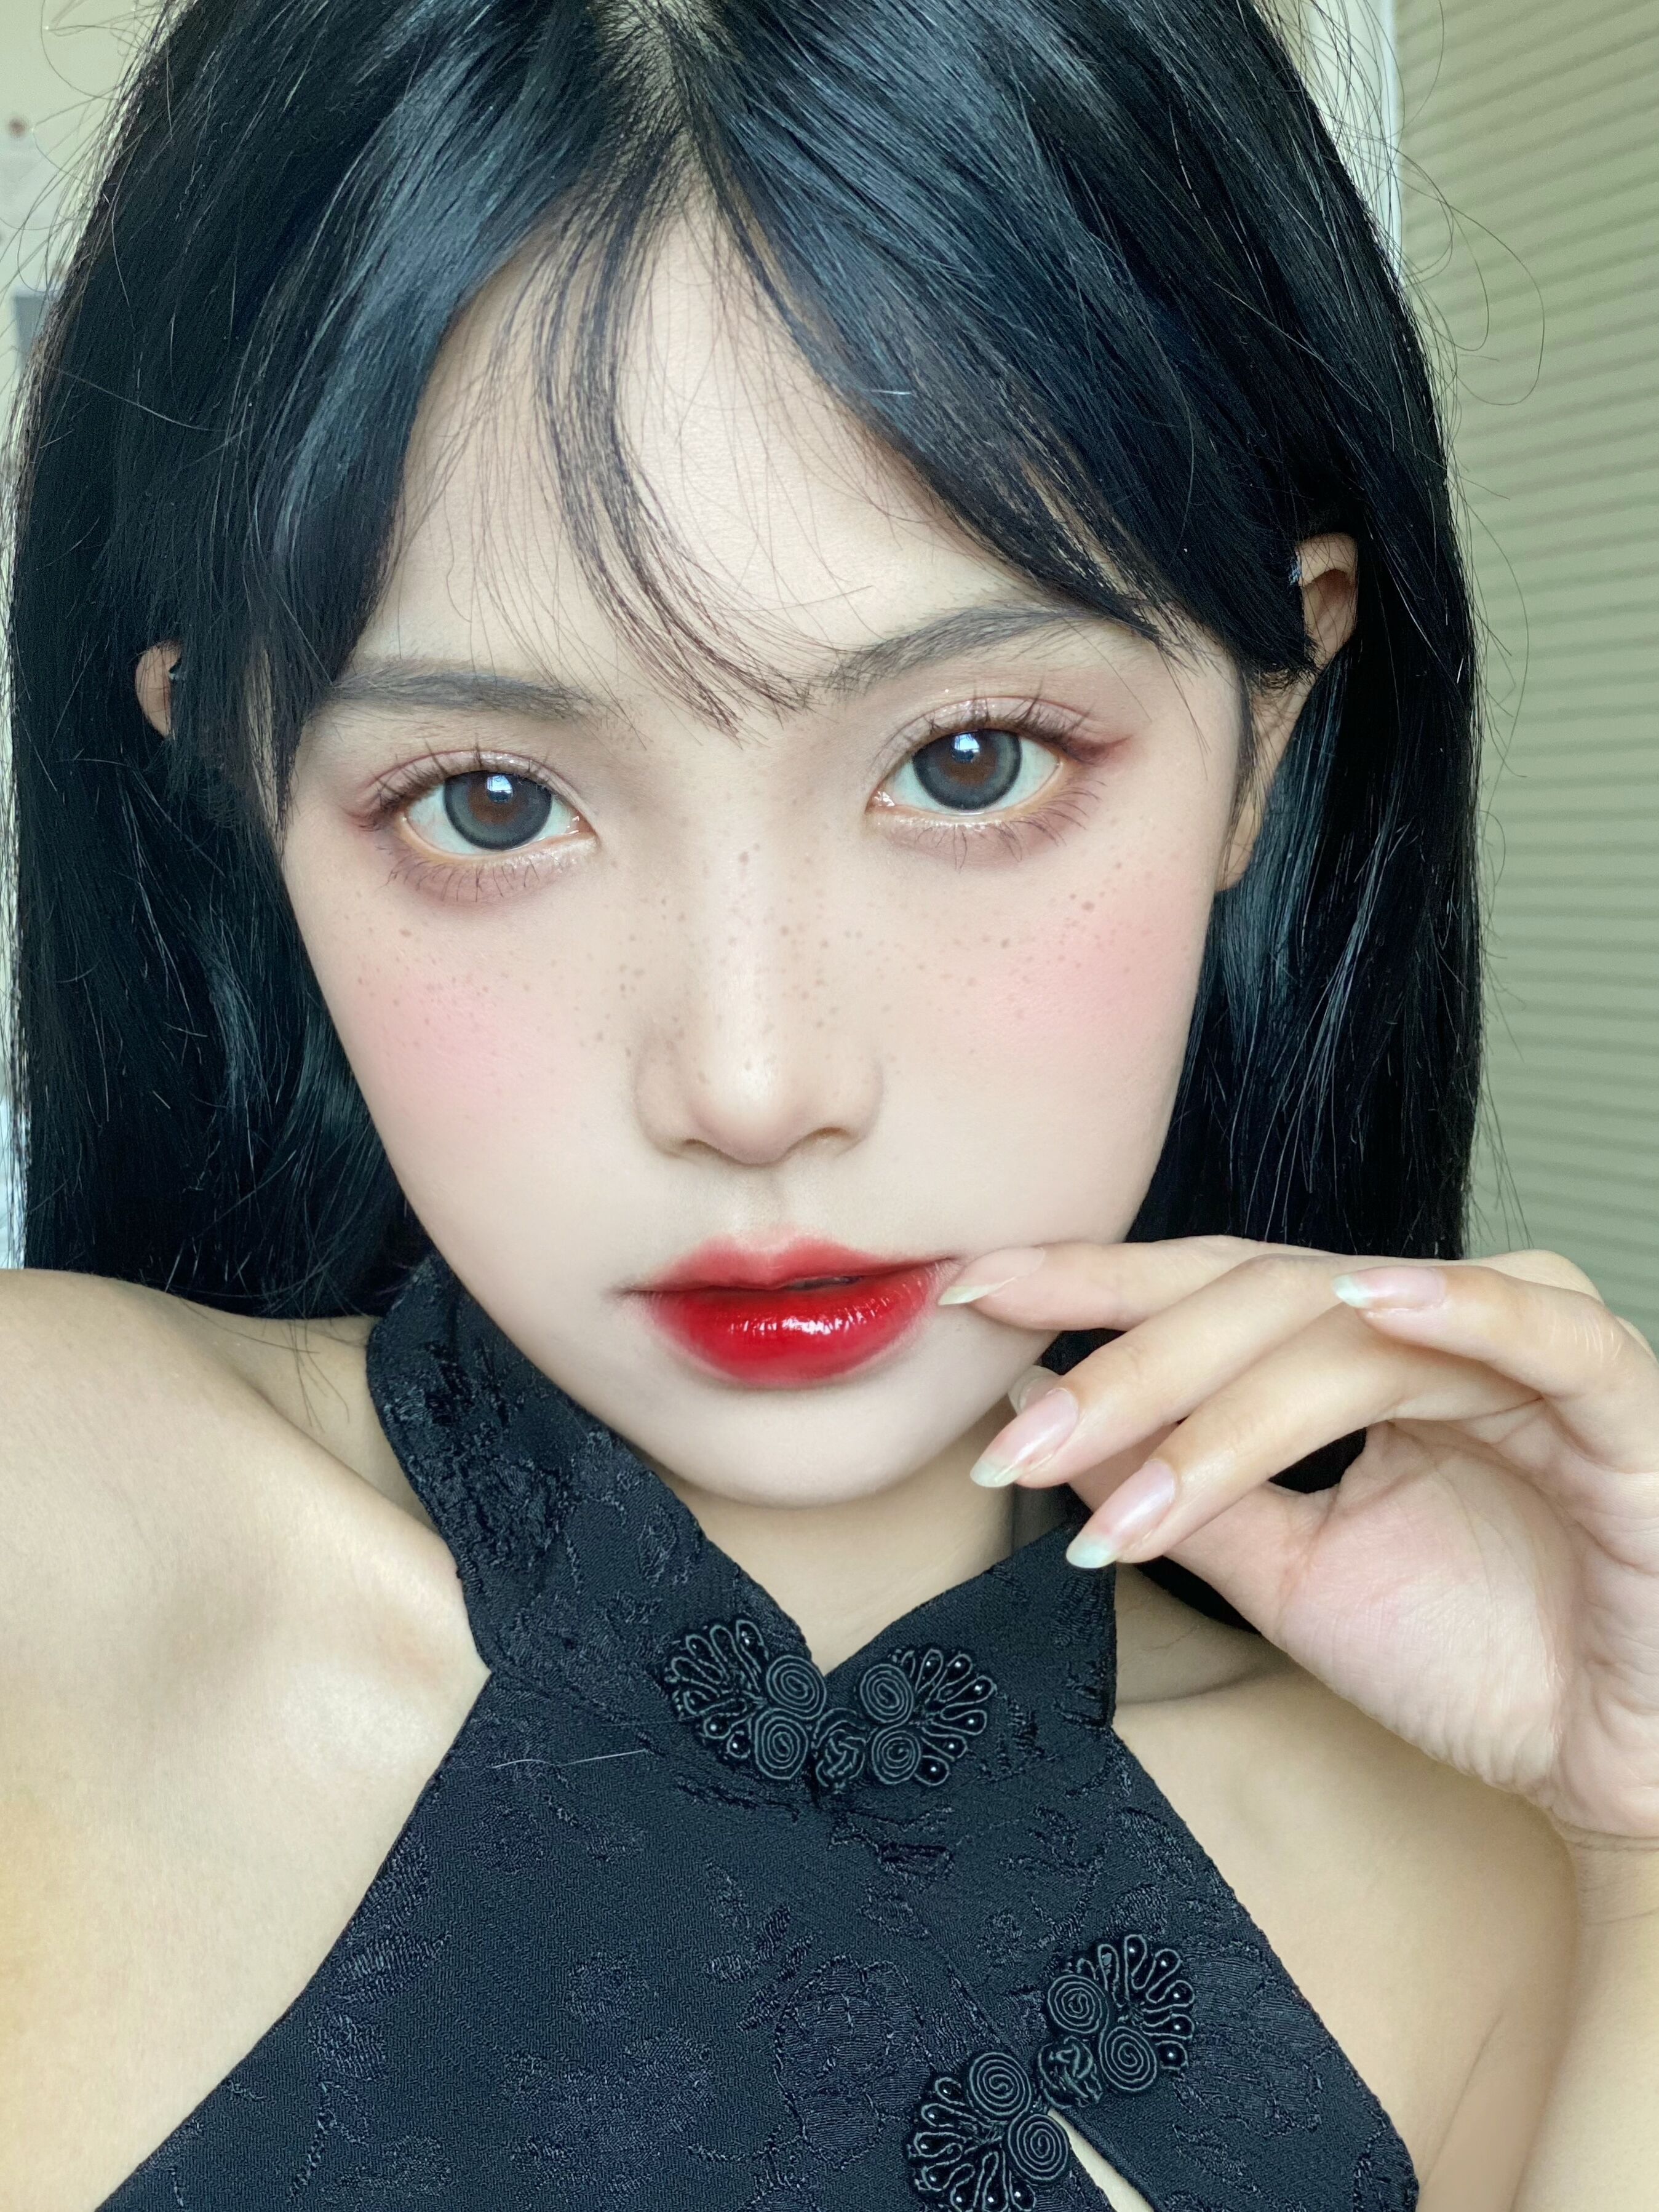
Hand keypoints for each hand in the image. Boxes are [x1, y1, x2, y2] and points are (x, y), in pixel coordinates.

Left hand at [947, 1238, 1658, 1847]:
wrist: (1621, 1768)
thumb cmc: (1479, 1662)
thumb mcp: (1291, 1577)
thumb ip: (1182, 1491)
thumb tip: (1038, 1408)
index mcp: (1367, 1353)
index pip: (1211, 1289)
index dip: (1092, 1284)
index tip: (968, 1295)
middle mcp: (1442, 1330)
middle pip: (1257, 1299)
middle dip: (1122, 1364)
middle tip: (1011, 1435)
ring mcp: (1532, 1359)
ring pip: (1351, 1331)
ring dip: (1217, 1394)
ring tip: (1103, 1452)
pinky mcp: (1624, 1412)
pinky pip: (1547, 1339)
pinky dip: (1464, 1311)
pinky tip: (1370, 1300)